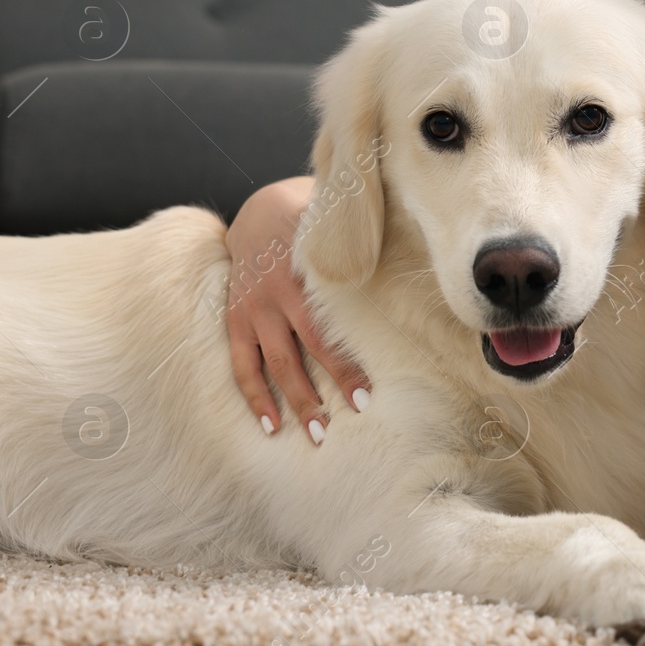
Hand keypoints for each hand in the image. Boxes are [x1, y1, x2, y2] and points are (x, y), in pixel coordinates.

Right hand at [223, 176, 371, 444]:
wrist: (255, 212)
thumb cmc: (312, 222)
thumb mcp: (334, 224)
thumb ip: (360, 241)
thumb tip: (409, 246)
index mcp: (304, 273)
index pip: (328, 326)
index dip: (346, 361)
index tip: (369, 392)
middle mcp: (276, 294)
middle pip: (305, 349)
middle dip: (330, 383)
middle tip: (355, 413)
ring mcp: (252, 310)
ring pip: (274, 363)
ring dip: (295, 400)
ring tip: (317, 433)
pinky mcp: (235, 320)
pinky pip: (241, 365)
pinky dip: (253, 396)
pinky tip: (270, 425)